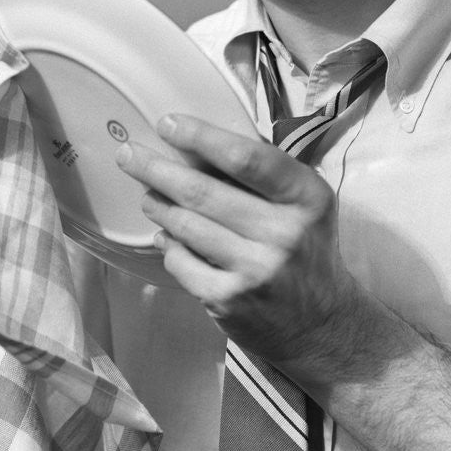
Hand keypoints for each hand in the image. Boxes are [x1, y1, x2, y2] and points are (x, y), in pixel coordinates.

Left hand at [116, 113, 354, 373]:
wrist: (322, 326)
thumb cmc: (305, 248)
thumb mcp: (302, 204)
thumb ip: (261, 175)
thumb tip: (193, 144)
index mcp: (305, 197)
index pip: (247, 158)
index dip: (201, 137)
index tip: (167, 123)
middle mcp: (284, 233)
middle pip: (204, 192)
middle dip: (157, 168)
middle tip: (127, 154)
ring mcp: (255, 270)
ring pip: (187, 226)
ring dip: (158, 204)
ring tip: (147, 194)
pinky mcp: (231, 301)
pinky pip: (182, 262)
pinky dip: (169, 246)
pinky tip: (166, 235)